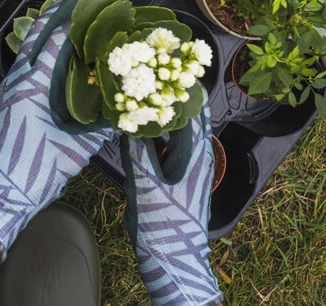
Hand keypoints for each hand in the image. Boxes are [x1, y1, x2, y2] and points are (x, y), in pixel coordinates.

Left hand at [0, 0, 117, 259]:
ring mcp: (8, 92)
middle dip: (57, 17)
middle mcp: (16, 82)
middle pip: (36, 38)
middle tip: (80, 1)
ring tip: (70, 22)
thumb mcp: (73, 151)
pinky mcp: (7, 103)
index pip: (54, 42)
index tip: (93, 2)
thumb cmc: (31, 172)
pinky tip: (57, 61)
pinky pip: (27, 70)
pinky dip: (42, 57)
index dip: (74, 19)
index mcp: (31, 86)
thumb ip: (100, 130)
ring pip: (29, 53)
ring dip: (47, 35)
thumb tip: (125, 113)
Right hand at [120, 87, 222, 305]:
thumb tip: (128, 120)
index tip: (164, 66)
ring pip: (177, 131)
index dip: (181, 88)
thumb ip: (137, 150)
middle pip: (187, 117)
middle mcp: (196, 156)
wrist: (172, 258)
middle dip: (170, 96)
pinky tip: (139, 130)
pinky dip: (157, 133)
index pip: (194, 110)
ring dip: (163, 114)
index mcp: (196, 154)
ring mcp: (188, 167)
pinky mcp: (177, 177)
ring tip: (141, 96)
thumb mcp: (145, 184)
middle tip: (147, 78)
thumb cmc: (163, 223)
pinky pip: (169, 146)